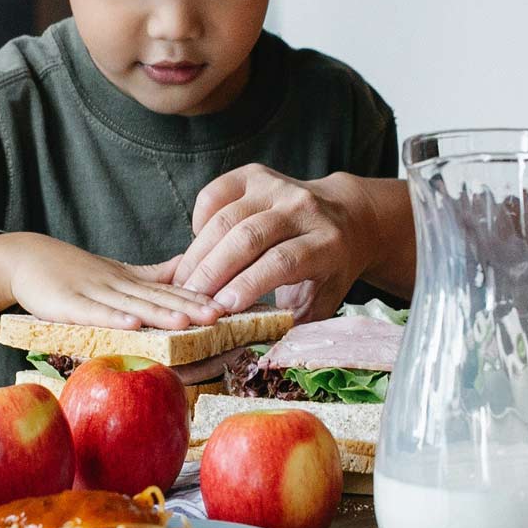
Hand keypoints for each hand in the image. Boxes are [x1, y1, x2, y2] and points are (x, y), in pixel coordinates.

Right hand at [0, 234, 220, 330]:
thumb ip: (153, 275)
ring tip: (187, 321)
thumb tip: (191, 269)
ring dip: (160, 313)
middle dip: (189, 308)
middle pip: (157, 298)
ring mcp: (92, 293)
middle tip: (219, 315)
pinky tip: (132, 323)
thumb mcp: (117, 272)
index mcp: (130, 281)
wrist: (25, 259)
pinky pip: (92, 313)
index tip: (227, 307)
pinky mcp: (67, 304)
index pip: (168, 291)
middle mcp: (116, 285)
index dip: (197, 299)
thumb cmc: (73, 272)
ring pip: (131, 305)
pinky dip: (113, 318)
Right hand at [170, 167, 414, 320]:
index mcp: (326, 243)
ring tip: (183, 283)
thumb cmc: (327, 270)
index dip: (249, 283)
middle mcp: (303, 208)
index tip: (221, 307)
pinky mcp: (255, 175)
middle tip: (188, 301)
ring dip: (199, 253)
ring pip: (227, 216)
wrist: (344, 217)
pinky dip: (200, 220)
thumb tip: (255, 352)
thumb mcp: (321, 301)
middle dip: (214, 271)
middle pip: (249, 236)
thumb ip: (292, 324)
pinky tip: (198, 247)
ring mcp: (278, 186)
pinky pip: (216, 193)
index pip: (283, 260)